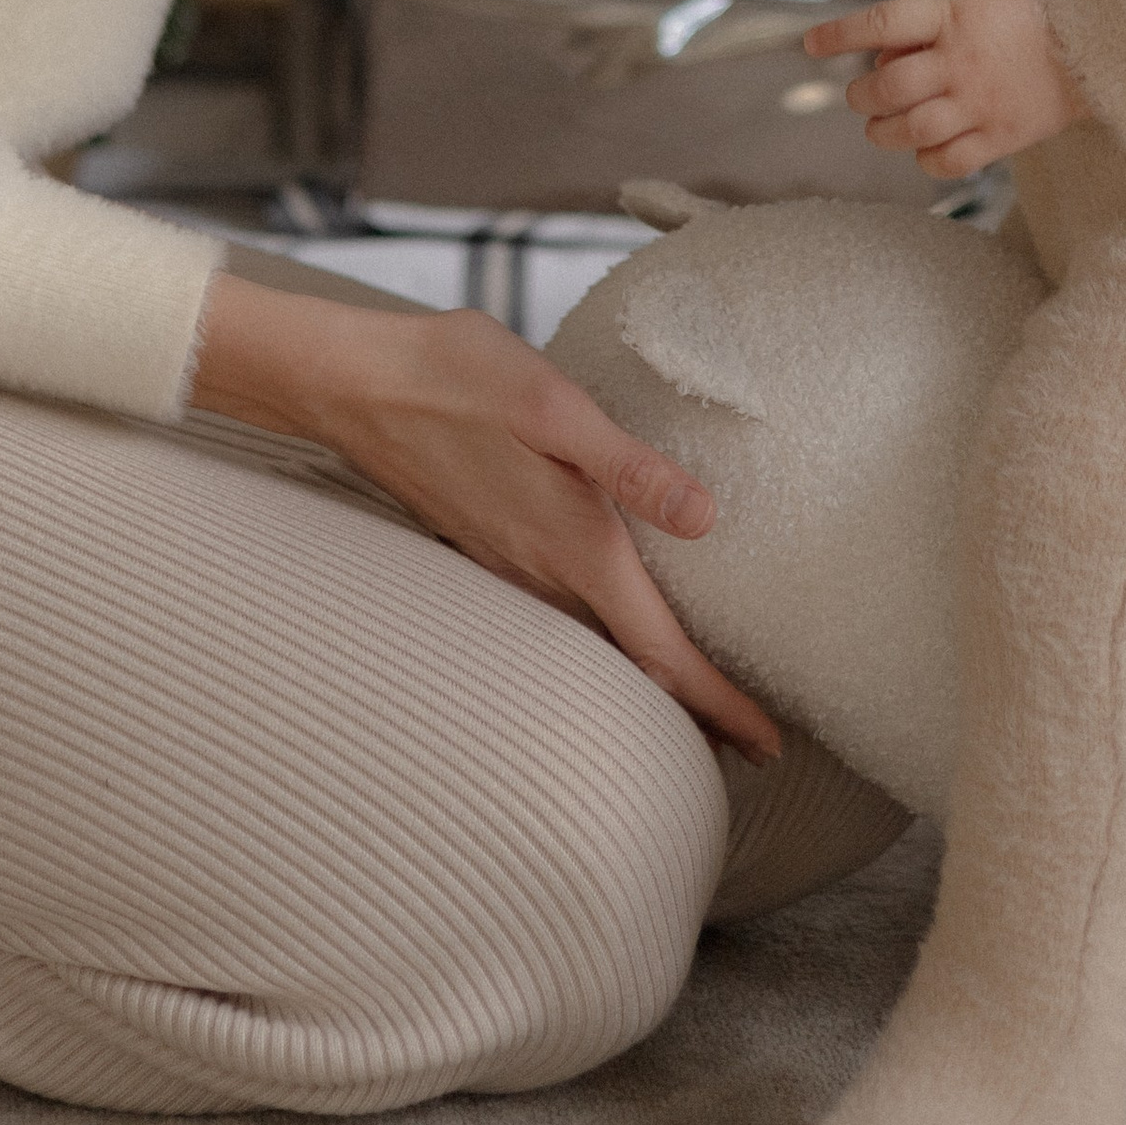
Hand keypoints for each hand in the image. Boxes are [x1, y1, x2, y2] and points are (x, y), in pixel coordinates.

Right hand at [188, 275, 780, 760]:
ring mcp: (509, 566)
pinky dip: (603, 639)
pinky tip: (614, 615)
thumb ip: (630, 466)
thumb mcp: (554, 406)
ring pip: (592, 647)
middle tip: (751, 739)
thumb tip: (707, 518)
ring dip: (647, 677)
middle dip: (693, 709)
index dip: (720, 705)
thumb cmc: (457, 379)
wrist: (354, 384)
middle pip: (630, 668)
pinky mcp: (488, 545)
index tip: (770, 745)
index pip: (660, 654)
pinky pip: (559, 617)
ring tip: (696, 690)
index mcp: (574, 546)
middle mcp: (541, 573)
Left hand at [808, 0, 1087, 180]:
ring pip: (911, 129)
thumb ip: (926, 22)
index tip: (811, 45)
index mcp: (950, 17)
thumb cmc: (1023, 12)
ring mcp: (980, 102)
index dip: (840, 35)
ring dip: (882, 132)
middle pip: (889, 86)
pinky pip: (948, 161)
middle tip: (861, 98)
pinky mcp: (1001, 136)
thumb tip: (880, 53)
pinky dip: (925, 159)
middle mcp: (960, 61)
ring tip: (880, 127)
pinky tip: (924, 147)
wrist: (1091, 40)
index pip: (882, 23)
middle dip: (862, 96)